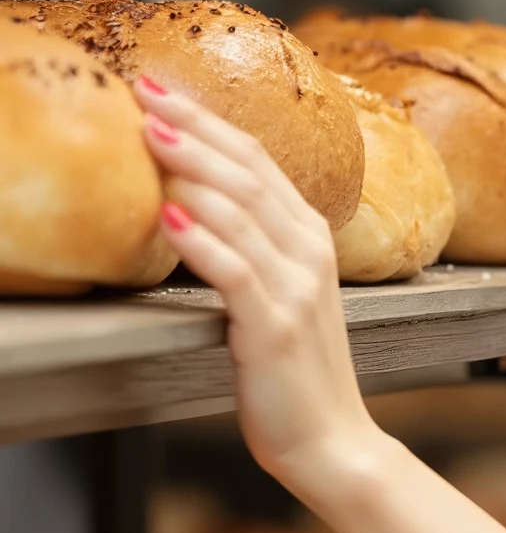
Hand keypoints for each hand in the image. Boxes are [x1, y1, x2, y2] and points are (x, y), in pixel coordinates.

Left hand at [138, 78, 379, 500]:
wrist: (332, 442)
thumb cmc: (293, 374)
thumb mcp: (278, 297)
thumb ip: (250, 249)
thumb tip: (188, 204)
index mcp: (311, 238)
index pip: (259, 159)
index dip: (208, 121)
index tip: (160, 90)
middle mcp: (310, 252)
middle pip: (248, 171)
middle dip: (193, 128)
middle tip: (145, 94)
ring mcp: (297, 287)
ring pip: (241, 210)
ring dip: (191, 168)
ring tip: (149, 138)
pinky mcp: (275, 326)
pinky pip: (236, 271)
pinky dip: (201, 239)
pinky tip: (169, 216)